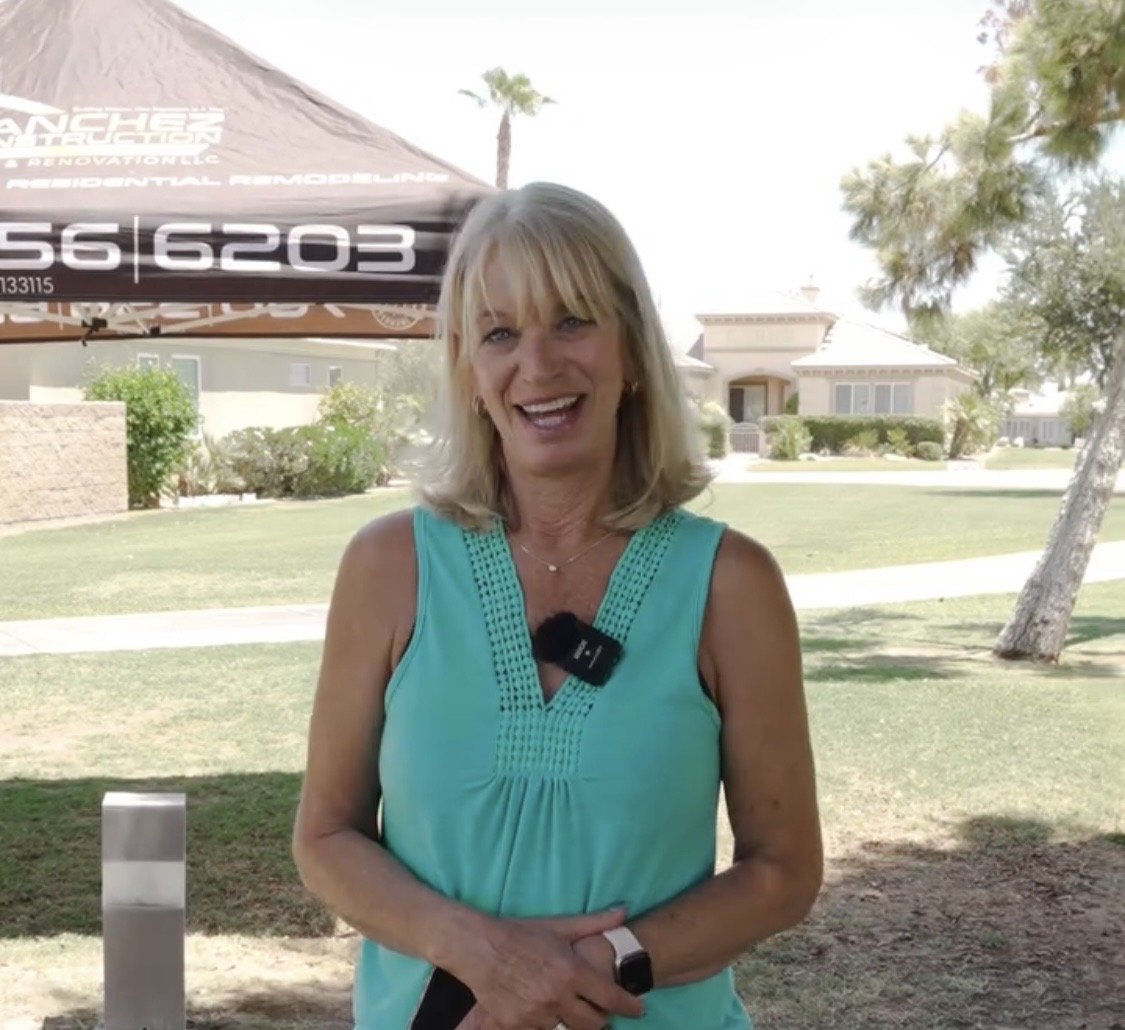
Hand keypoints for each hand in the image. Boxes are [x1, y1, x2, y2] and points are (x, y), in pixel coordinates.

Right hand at [454, 907, 644, 1029]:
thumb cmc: (521, 934)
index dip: (629, 1006)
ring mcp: (537, 1015)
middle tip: (600, 1010)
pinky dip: (548, 1024)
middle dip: (602, 1018)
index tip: (638, 1009)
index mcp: (571, 971)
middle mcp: (557, 997)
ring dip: (573, 1022)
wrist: (479, 948)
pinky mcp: (518, 1025)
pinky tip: (546, 1011)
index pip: (610, 998)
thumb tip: (623, 911)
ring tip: (570, 1009)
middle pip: (594, 1024)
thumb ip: (594, 922)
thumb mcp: (558, 926)